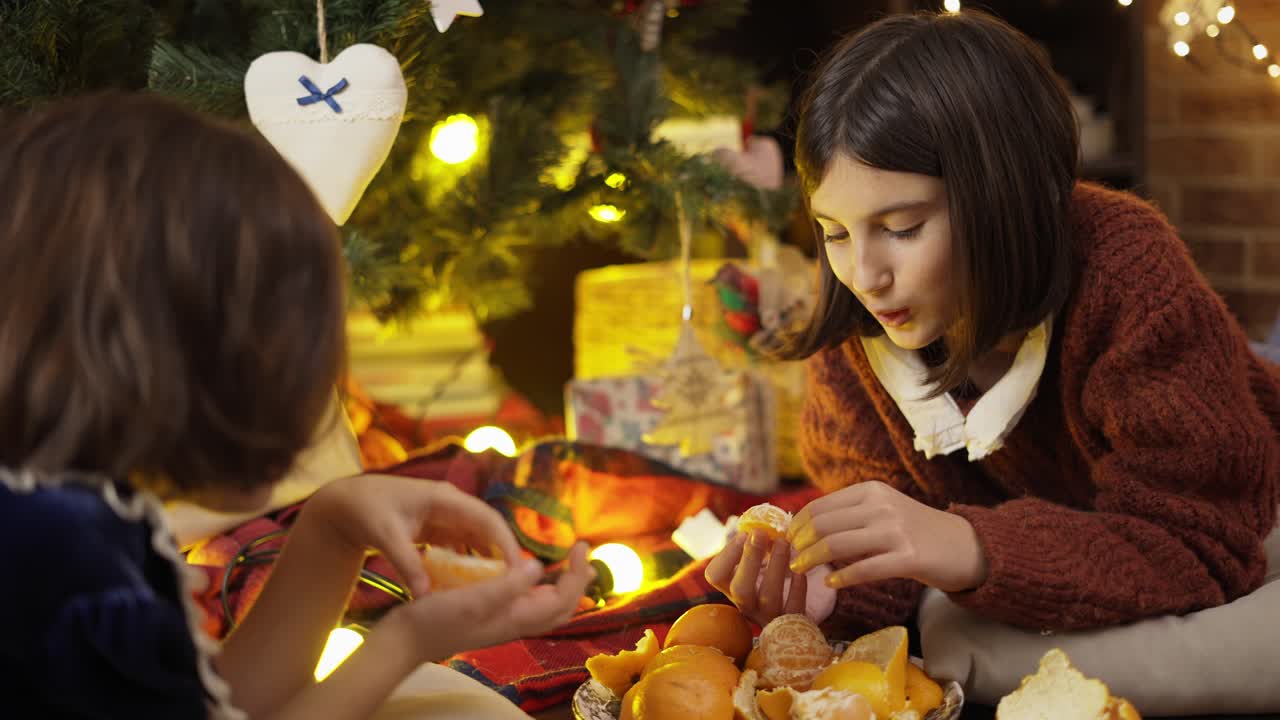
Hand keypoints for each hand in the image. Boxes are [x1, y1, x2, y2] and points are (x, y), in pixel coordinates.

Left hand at [306, 473, 523, 596]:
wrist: (347, 503)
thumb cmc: (367, 512)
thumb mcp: (386, 537)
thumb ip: (407, 565)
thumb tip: (425, 596)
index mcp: (445, 499)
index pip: (487, 519)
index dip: (506, 543)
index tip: (517, 570)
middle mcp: (452, 504)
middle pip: (489, 529)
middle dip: (503, 556)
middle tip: (516, 587)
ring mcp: (447, 516)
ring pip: (478, 539)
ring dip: (487, 562)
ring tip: (499, 590)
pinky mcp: (439, 528)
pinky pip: (462, 546)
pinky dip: (468, 564)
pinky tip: (470, 586)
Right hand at [389, 541, 595, 662]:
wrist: (404, 641)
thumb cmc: (436, 619)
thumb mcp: (473, 599)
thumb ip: (507, 585)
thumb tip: (538, 566)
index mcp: (516, 618)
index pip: (562, 600)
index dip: (577, 574)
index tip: (581, 545)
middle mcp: (514, 622)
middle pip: (559, 607)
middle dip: (576, 582)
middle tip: (582, 554)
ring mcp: (502, 620)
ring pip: (542, 606)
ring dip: (559, 585)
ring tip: (565, 563)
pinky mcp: (488, 616)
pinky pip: (523, 602)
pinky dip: (535, 585)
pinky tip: (523, 572)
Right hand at [705, 530, 807, 626]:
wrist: (789, 617)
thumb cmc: (767, 577)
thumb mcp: (753, 561)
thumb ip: (748, 542)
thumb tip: (750, 520)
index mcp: (731, 588)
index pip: (715, 576)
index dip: (727, 553)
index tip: (744, 534)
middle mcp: (746, 605)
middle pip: (741, 589)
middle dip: (750, 558)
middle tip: (761, 533)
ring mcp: (767, 617)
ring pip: (769, 598)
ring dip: (776, 566)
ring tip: (784, 542)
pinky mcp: (790, 622)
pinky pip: (794, 608)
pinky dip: (798, 588)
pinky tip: (801, 571)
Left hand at [787, 481, 987, 591]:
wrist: (965, 546)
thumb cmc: (915, 532)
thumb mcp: (882, 511)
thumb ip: (850, 516)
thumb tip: (804, 529)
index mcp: (871, 491)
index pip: (820, 506)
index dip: (797, 525)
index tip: (785, 540)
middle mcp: (881, 506)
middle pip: (824, 525)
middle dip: (799, 544)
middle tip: (789, 559)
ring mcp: (896, 531)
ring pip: (838, 545)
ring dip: (812, 560)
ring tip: (801, 571)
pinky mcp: (909, 557)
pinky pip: (866, 569)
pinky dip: (843, 577)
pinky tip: (831, 583)